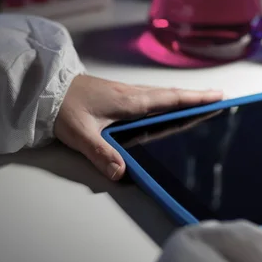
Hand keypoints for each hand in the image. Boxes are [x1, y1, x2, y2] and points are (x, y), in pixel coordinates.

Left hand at [54, 75, 222, 179]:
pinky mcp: (115, 95)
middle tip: (218, 98)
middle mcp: (130, 94)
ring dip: (180, 96)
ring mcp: (123, 92)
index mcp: (128, 102)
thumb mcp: (80, 135)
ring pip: (159, 94)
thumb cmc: (62, 108)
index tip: (217, 96)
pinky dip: (164, 99)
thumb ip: (101, 153)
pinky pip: (148, 96)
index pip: (168, 100)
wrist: (44, 88)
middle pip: (169, 94)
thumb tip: (122, 173)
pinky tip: (163, 106)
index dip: (193, 99)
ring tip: (198, 101)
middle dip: (194, 96)